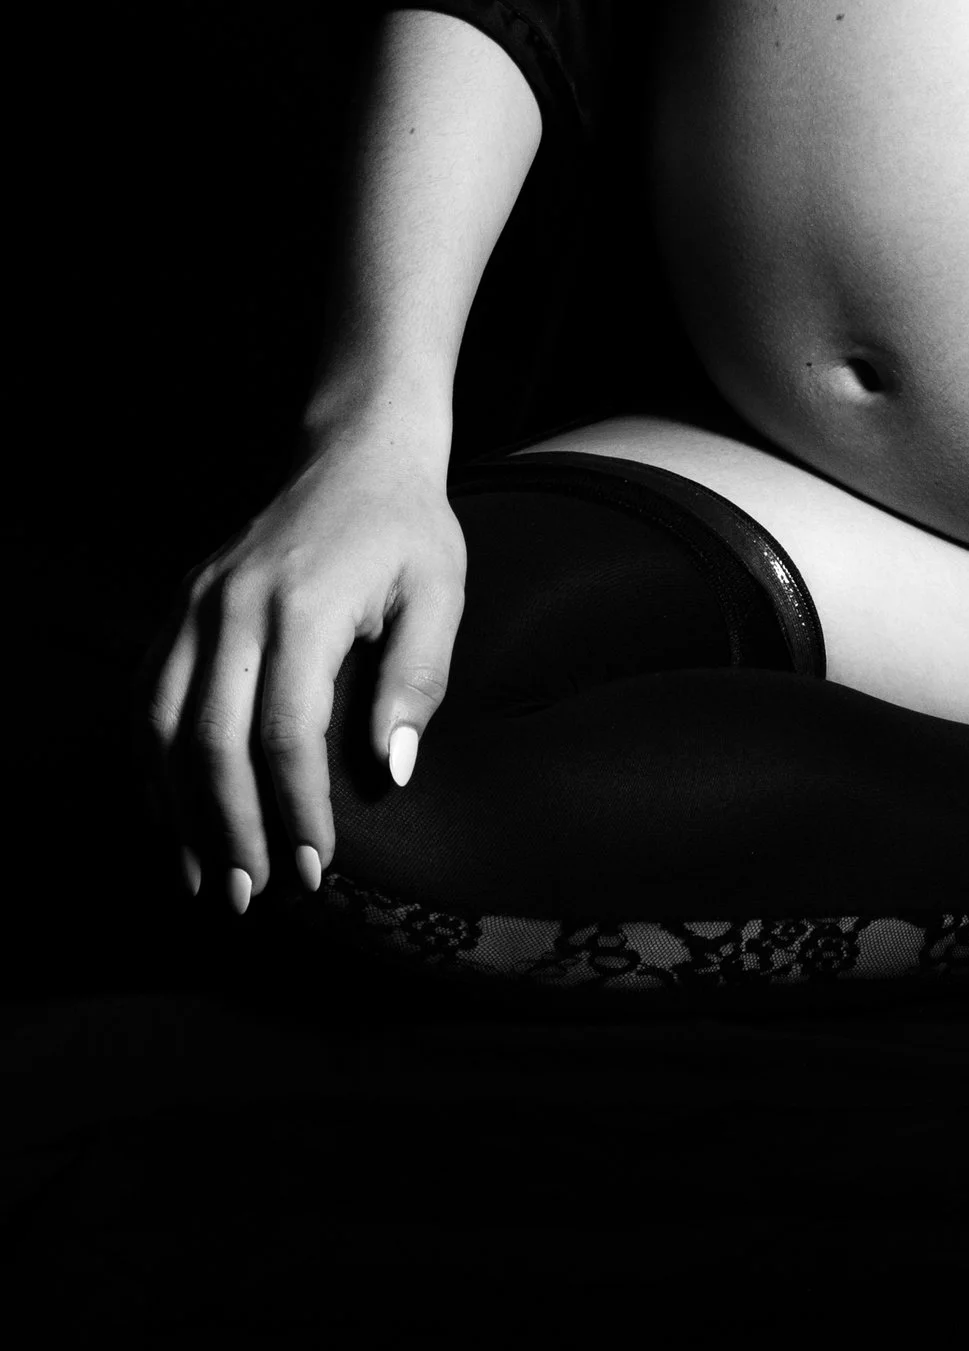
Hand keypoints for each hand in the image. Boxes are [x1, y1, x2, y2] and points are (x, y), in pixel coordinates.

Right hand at [145, 426, 466, 909]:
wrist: (354, 454)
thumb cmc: (406, 531)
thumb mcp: (439, 593)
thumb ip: (416, 680)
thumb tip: (389, 771)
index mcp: (303, 605)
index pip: (285, 732)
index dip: (295, 809)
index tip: (314, 868)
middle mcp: (234, 606)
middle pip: (212, 741)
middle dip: (229, 830)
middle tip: (252, 896)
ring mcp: (196, 604)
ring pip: (162, 726)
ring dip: (177, 810)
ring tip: (203, 877)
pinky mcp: (180, 606)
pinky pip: (146, 696)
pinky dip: (150, 763)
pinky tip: (170, 813)